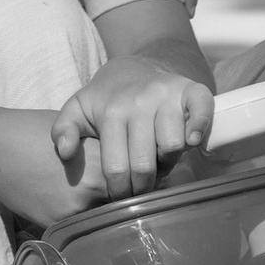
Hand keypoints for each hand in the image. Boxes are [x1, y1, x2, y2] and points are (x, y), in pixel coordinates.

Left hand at [50, 56, 214, 197]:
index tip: (122, 195)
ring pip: (173, 146)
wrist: (133, 69)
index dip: (121, 191)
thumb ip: (63, 131)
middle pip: (145, 164)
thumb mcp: (76, 111)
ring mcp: (167, 95)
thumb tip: (66, 152)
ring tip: (159, 161)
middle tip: (142, 185)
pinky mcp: (191, 90)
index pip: (117, 168)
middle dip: (144, 185)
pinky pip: (202, 112)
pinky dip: (199, 129)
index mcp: (111, 113)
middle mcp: (140, 102)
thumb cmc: (104, 100)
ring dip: (168, 162)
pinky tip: (190, 142)